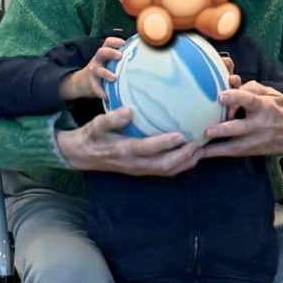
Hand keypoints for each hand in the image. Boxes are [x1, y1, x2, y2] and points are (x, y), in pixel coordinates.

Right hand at [54, 109, 201, 176]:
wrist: (82, 155)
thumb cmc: (91, 136)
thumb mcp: (96, 125)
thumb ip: (111, 119)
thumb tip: (128, 111)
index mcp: (124, 151)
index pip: (147, 149)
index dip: (164, 144)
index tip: (180, 135)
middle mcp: (135, 164)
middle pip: (164, 166)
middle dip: (183, 157)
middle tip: (199, 144)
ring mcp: (140, 170)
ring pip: (167, 171)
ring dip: (185, 162)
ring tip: (201, 150)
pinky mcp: (143, 170)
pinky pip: (165, 171)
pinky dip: (180, 165)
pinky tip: (191, 155)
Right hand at [59, 34, 126, 106]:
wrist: (84, 82)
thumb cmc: (104, 70)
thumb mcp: (109, 61)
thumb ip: (121, 58)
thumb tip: (141, 55)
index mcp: (104, 53)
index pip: (108, 43)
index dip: (115, 41)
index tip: (124, 44)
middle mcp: (98, 60)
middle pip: (101, 52)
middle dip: (111, 53)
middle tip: (120, 56)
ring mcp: (94, 72)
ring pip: (98, 70)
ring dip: (106, 73)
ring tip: (114, 78)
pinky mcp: (92, 84)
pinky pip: (96, 88)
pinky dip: (102, 92)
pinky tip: (108, 96)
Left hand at [204, 79, 282, 157]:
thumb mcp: (272, 93)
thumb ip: (251, 88)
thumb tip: (231, 85)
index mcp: (265, 106)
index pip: (249, 100)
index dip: (235, 97)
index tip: (221, 96)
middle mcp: (260, 124)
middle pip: (239, 128)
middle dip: (222, 130)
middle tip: (207, 130)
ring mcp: (256, 140)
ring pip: (233, 145)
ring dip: (215, 147)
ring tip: (198, 146)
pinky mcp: (253, 151)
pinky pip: (232, 153)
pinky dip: (216, 153)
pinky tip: (201, 154)